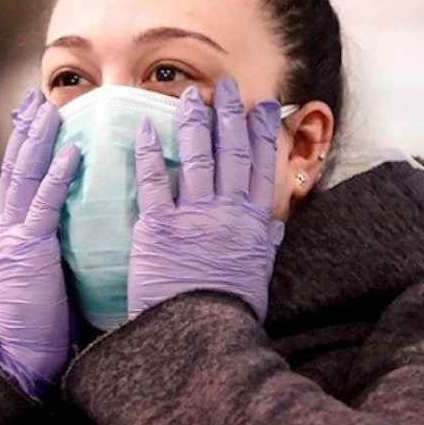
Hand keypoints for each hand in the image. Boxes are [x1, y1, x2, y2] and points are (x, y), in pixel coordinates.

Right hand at [0, 89, 80, 399]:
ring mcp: (15, 240)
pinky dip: (55, 177)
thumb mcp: (54, 280)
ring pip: (24, 177)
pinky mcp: (28, 254)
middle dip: (27, 130)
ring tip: (51, 108)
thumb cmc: (48, 329)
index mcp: (16, 237)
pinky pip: (42, 207)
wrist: (24, 363)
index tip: (39, 116)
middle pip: (17, 167)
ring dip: (39, 140)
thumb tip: (93, 231)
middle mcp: (9, 231)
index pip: (21, 181)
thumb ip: (64, 251)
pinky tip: (71, 153)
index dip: (29, 146)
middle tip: (38, 97)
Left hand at [128, 79, 283, 322]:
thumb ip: (263, 246)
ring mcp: (193, 216)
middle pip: (232, 152)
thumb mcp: (256, 277)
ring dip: (194, 123)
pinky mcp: (158, 227)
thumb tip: (275, 227)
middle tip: (226, 88)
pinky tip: (148, 128)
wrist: (196, 336)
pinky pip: (154, 182)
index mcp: (253, 224)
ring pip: (197, 157)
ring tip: (189, 95)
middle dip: (230, 115)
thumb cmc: (227, 313)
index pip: (261, 167)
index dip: (264, 132)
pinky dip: (152, 153)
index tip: (265, 107)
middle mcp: (227, 212)